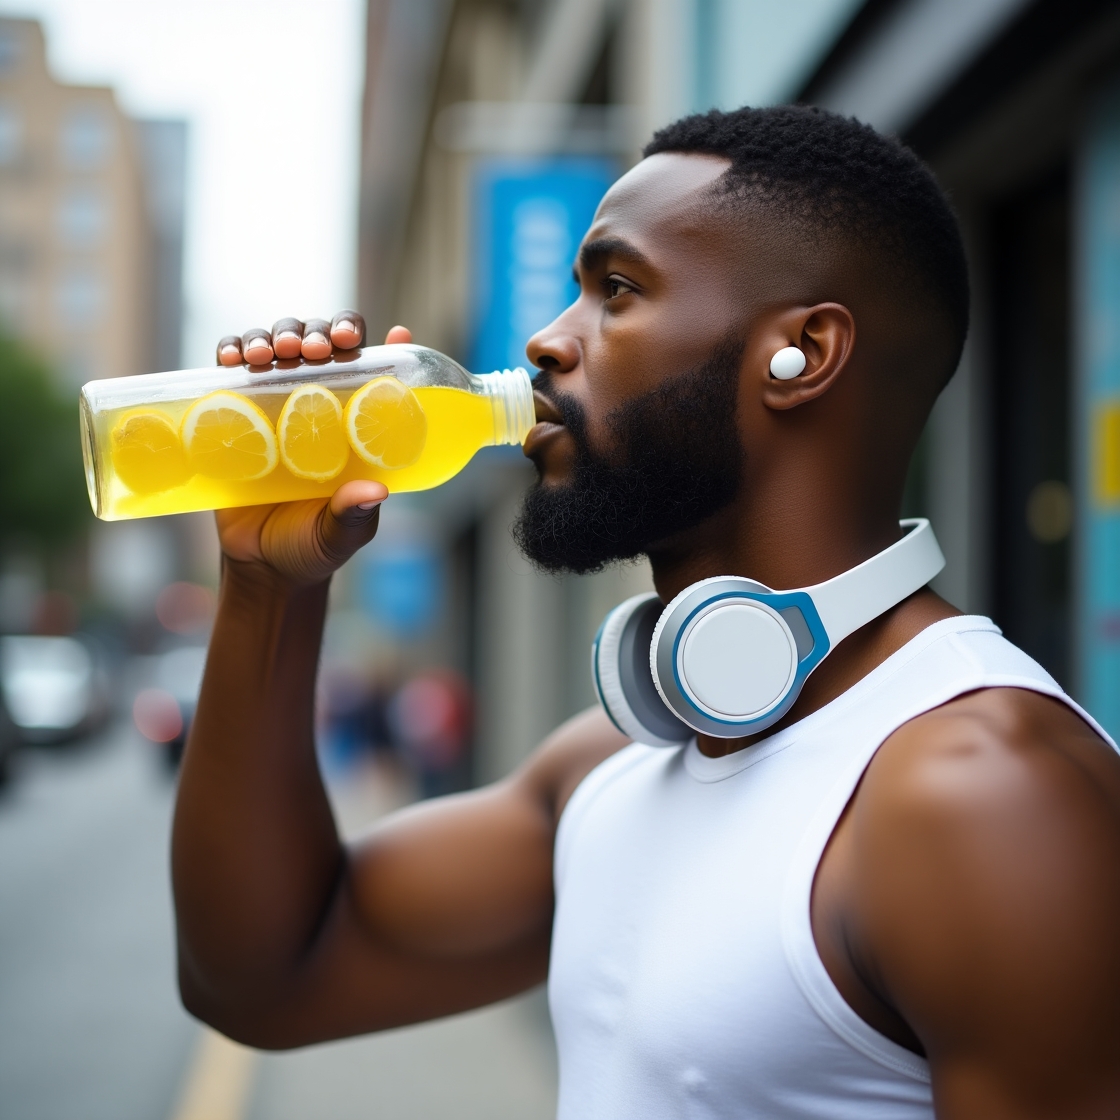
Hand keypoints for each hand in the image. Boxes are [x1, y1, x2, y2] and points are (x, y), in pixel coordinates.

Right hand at [213, 320, 413, 586]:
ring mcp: (275, 405)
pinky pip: (231, 369)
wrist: (261, 566)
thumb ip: (356, 514)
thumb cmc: (313, 546)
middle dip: (319, 334)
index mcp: (354, 423)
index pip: (370, 368)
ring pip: (277, 346)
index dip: (376, 344)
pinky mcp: (234, 413)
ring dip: (276, 336)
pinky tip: (234, 357)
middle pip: (321, 344)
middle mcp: (318, 404)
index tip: (375, 337)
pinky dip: (232, 350)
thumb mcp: (341, 533)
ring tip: (272, 353)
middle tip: (313, 351)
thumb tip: (376, 492)